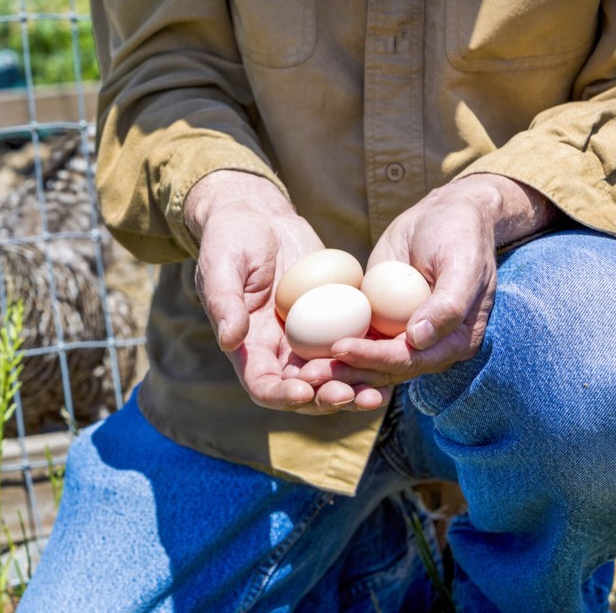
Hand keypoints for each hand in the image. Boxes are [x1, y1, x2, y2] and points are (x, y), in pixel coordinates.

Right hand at [187, 170, 362, 413]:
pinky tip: (394, 360)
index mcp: (248, 347)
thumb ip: (224, 303)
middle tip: (349, 394)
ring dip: (354, 388)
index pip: (263, 385)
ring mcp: (308, 338)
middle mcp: (279, 351)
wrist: (258, 217)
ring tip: (377, 392)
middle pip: (304, 390)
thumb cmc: (230, 239)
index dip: (282, 395)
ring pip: (334, 376)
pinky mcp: (334, 320)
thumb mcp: (221, 266)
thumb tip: (231, 342)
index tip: (304, 390)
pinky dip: (372, 359)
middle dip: (326, 399)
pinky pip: (354, 345)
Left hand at [292, 173, 559, 395]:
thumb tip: (418, 339)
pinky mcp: (380, 324)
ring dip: (335, 369)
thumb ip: (448, 304)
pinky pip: (355, 338)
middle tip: (309, 373)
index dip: (374, 359)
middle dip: (347, 375)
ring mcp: (402, 338)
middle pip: (384, 370)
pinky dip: (330, 347)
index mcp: (455, 342)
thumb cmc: (458, 236)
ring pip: (365, 362)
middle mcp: (428, 348)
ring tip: (301, 371)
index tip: (340, 348)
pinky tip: (301, 351)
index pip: (409, 360)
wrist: (443, 215)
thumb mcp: (461, 264)